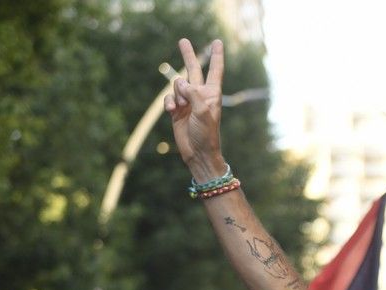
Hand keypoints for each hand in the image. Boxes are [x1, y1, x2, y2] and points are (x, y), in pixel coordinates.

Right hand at [164, 38, 226, 179]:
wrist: (197, 153)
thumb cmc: (206, 134)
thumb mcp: (203, 112)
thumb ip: (193, 94)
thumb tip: (181, 82)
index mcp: (212, 94)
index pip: (215, 70)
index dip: (216, 56)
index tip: (217, 42)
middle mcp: (200, 95)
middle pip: (193, 70)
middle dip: (188, 56)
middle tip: (183, 41)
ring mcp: (187, 101)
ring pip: (177, 85)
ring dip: (177, 93)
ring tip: (181, 106)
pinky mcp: (176, 109)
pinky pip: (169, 98)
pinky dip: (168, 102)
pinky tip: (171, 110)